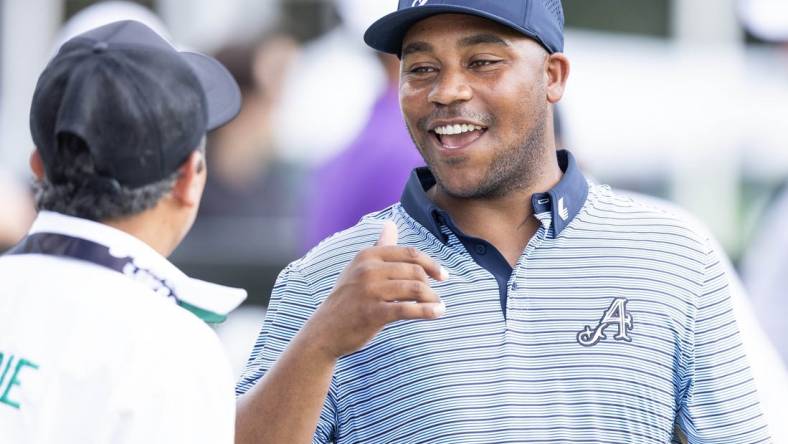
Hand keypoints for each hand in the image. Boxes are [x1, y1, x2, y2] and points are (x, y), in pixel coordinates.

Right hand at [305, 221, 447, 359]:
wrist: (324, 331)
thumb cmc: (347, 299)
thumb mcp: (358, 268)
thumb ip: (379, 247)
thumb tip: (391, 224)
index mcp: (367, 255)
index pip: (409, 253)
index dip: (430, 263)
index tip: (442, 275)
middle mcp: (368, 269)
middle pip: (414, 270)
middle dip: (431, 283)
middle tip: (436, 296)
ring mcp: (370, 291)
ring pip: (415, 288)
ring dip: (433, 298)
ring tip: (440, 306)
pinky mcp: (373, 313)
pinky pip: (409, 309)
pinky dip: (427, 312)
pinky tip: (437, 313)